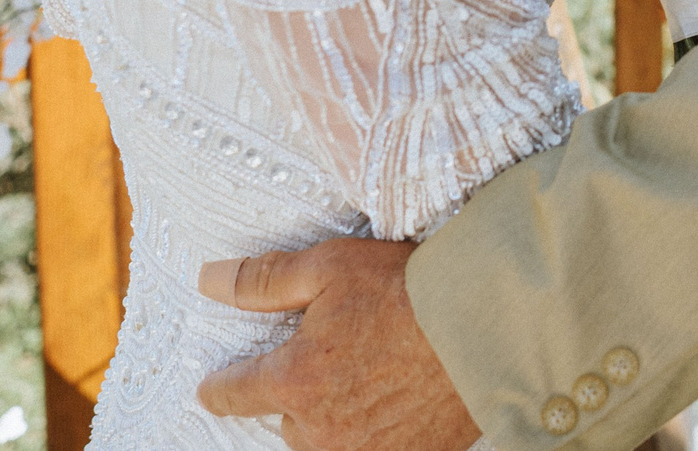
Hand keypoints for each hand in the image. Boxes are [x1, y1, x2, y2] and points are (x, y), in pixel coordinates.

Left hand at [193, 239, 473, 450]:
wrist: (490, 325)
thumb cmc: (410, 290)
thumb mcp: (331, 267)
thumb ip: (263, 281)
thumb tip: (207, 280)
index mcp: (294, 381)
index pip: (231, 394)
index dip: (222, 385)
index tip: (216, 385)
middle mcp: (319, 429)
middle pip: (286, 419)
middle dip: (301, 392)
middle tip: (336, 357)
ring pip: (325, 440)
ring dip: (334, 416)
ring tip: (369, 379)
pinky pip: (368, 450)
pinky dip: (374, 431)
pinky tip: (394, 400)